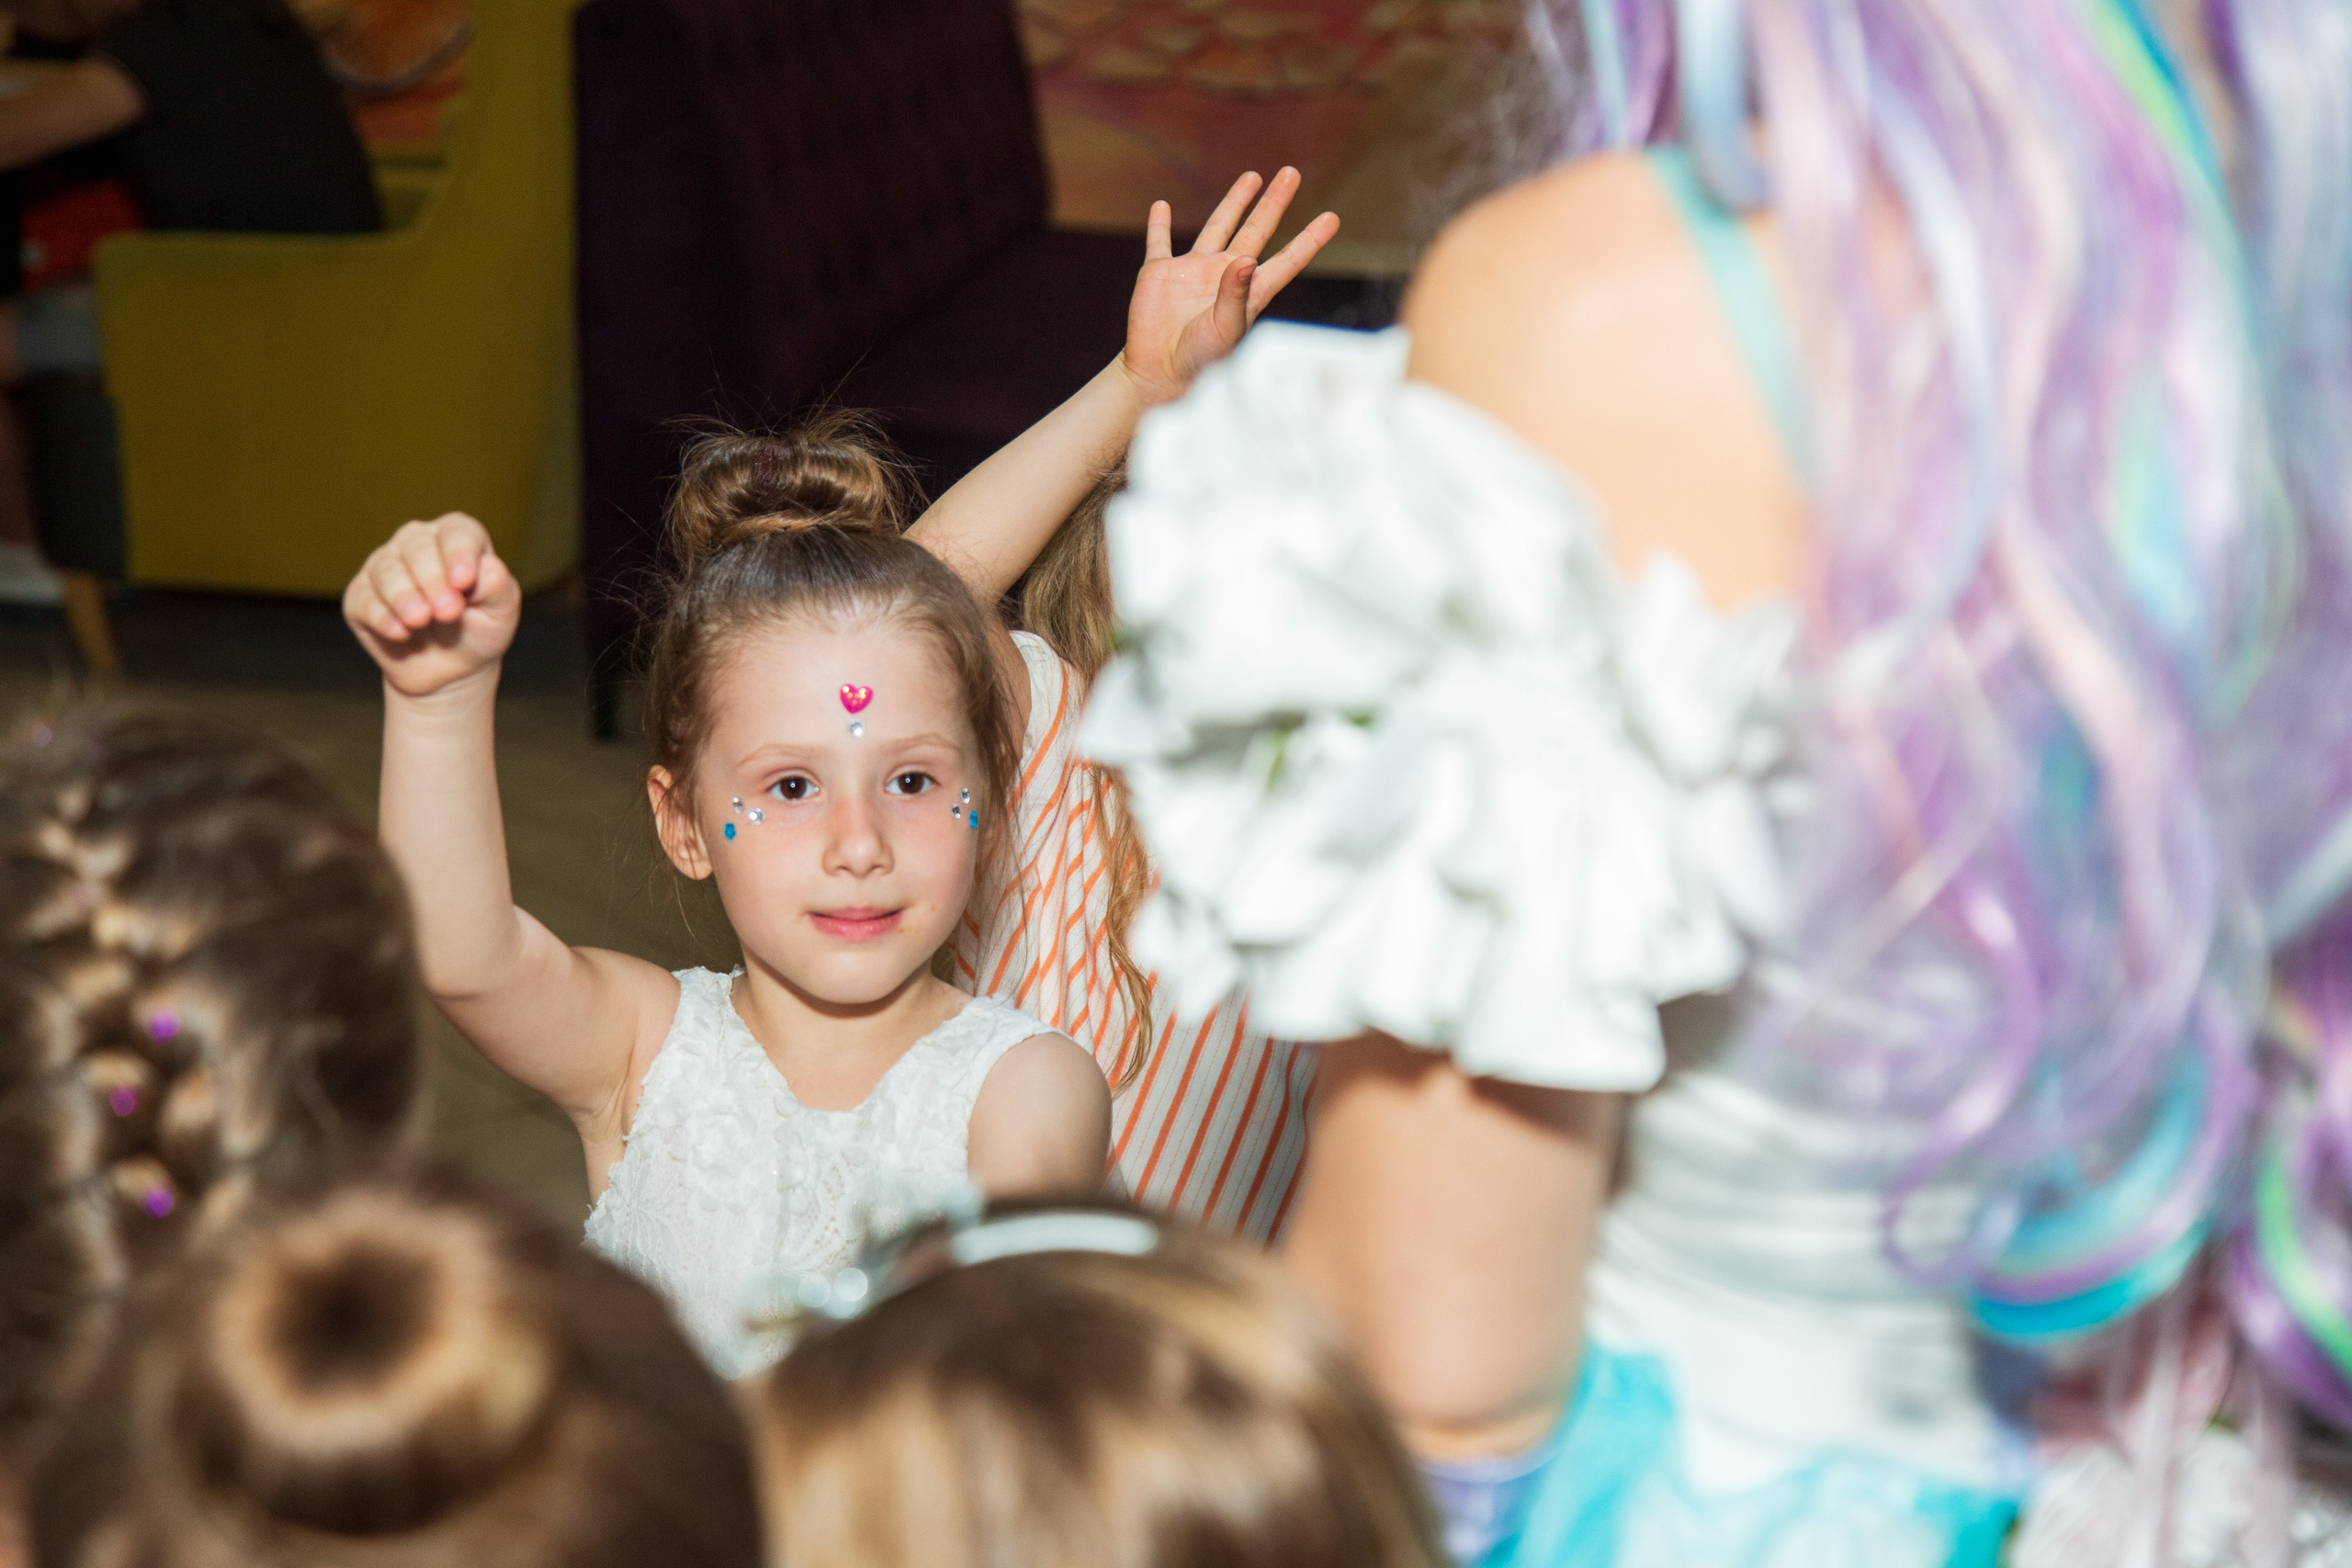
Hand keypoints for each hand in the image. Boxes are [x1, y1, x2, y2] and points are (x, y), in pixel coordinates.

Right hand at [343, 513, 521, 699]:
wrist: (451, 669)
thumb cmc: (480, 630)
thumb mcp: (500, 612)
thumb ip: (497, 586)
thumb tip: (488, 567)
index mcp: (456, 538)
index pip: (457, 532)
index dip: (459, 553)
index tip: (464, 581)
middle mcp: (417, 543)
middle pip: (418, 546)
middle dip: (432, 579)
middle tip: (448, 611)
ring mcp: (385, 566)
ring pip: (386, 570)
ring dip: (404, 596)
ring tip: (420, 620)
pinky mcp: (361, 596)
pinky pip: (363, 599)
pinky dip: (381, 616)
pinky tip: (400, 633)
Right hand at [1121, 167, 1340, 406]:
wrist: (1159, 374)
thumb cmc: (1199, 361)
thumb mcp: (1225, 329)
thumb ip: (1235, 295)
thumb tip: (1247, 260)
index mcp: (1249, 291)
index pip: (1287, 260)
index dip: (1309, 239)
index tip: (1333, 218)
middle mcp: (1226, 275)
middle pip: (1256, 230)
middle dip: (1274, 202)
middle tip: (1291, 173)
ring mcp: (1192, 271)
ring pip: (1218, 226)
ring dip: (1233, 202)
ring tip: (1252, 177)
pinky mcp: (1160, 273)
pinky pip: (1159, 242)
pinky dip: (1158, 225)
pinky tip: (1162, 206)